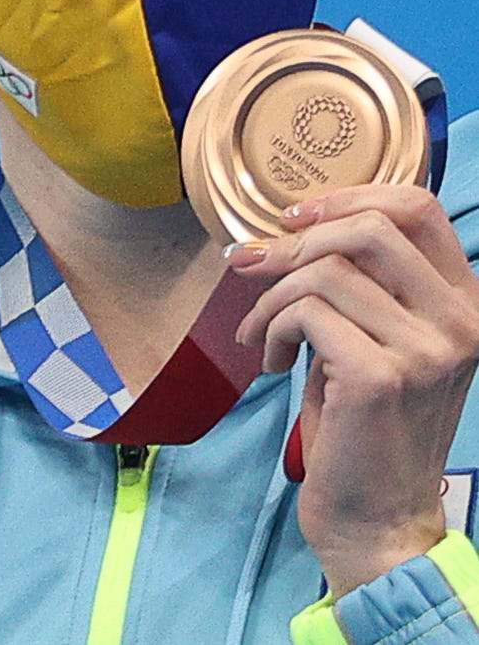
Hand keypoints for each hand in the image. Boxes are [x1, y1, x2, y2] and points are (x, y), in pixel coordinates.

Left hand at [231, 186, 478, 596]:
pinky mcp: (382, 375)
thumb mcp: (375, 338)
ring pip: (324, 270)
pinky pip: (306, 312)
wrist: (377, 515)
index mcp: (464, 304)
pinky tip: (274, 363)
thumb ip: (356, 283)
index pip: (418, 207)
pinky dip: (272, 329)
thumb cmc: (365, 422)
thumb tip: (282, 227)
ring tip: (264, 336)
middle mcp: (459, 322)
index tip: (294, 220)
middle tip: (254, 270)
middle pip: (370, 227)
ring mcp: (427, 349)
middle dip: (295, 243)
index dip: (347, 197)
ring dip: (272, 298)